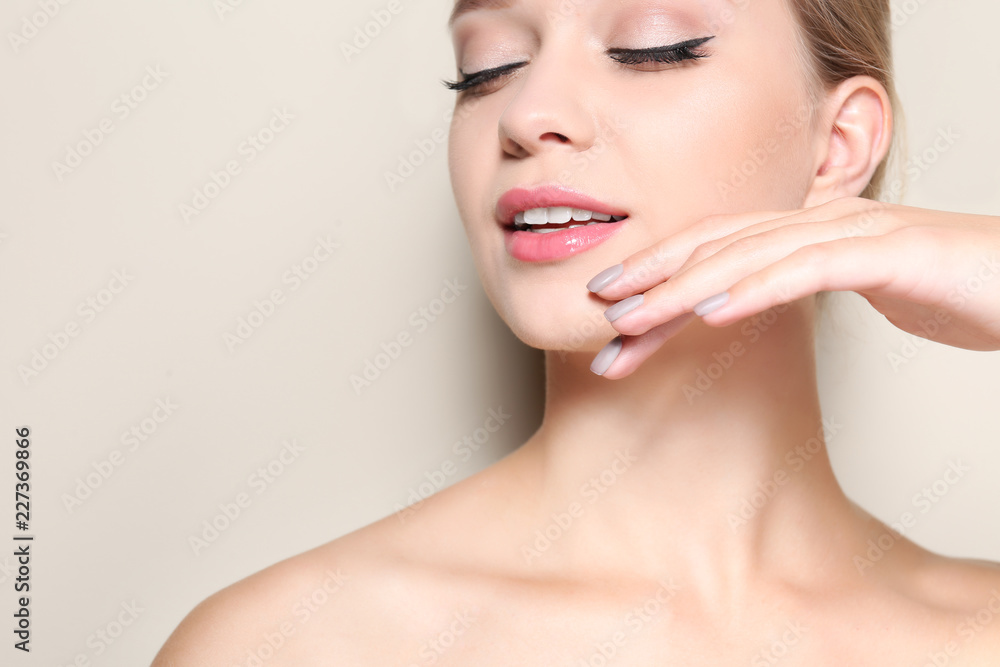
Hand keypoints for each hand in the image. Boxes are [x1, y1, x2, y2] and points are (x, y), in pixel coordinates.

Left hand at [586, 197, 999, 377]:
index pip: (716, 247)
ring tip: (632, 320)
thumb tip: (761, 292)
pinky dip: (757, 288)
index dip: (658, 271)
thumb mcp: (864, 287)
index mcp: (809, 229)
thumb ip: (810, 280)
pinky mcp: (891, 253)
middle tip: (597, 315)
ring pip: (750, 256)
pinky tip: (712, 311)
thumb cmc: (952, 287)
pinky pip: (810, 269)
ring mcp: (856, 232)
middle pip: (718, 248)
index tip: (608, 306)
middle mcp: (822, 221)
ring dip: (684, 290)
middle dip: (652, 281)